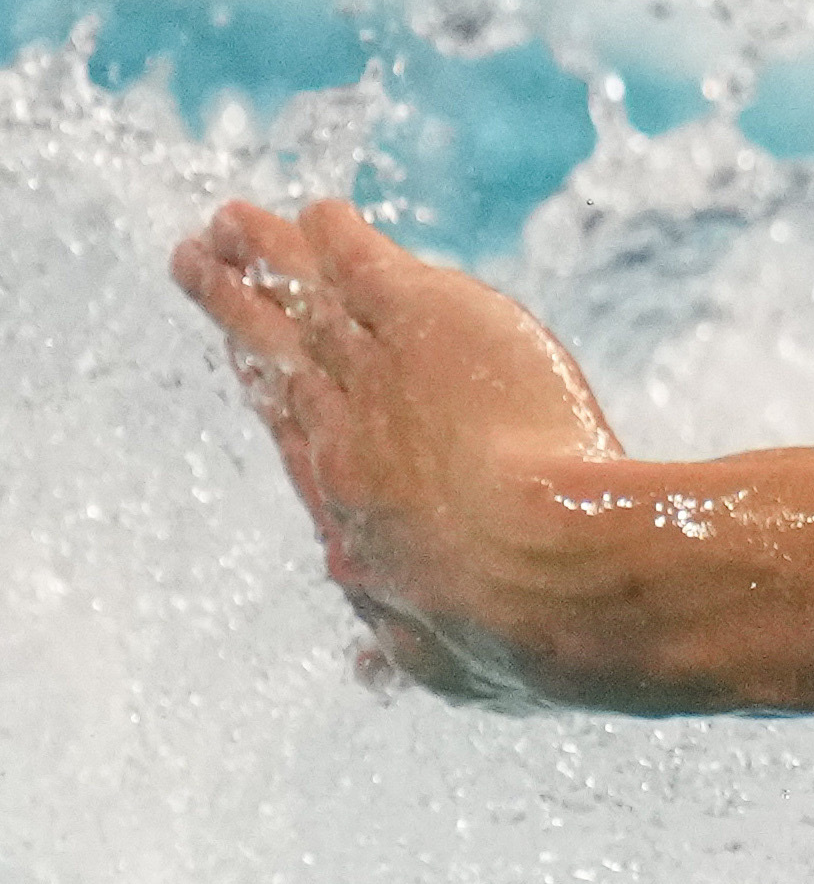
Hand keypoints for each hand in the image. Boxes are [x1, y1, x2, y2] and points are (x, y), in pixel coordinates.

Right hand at [169, 197, 626, 697]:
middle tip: (199, 264)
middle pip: (275, 352)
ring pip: (305, 300)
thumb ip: (404, 652)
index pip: (298, 432)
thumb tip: (368, 669)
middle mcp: (344, 434)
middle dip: (236, 305)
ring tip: (232, 222)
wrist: (544, 579)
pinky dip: (337, 240)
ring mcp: (376, 374)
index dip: (272, 389)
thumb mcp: (443, 658)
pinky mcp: (421, 320)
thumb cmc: (508, 634)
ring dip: (268, 256)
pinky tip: (323, 214)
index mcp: (348, 509)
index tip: (249, 361)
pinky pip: (364, 267)